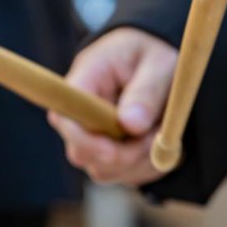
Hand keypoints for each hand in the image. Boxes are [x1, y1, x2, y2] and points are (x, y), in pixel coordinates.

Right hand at [48, 28, 177, 185]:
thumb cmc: (155, 51)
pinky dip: (147, 168)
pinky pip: (123, 175)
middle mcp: (82, 113)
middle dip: (122, 156)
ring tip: (162, 134)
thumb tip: (131, 125)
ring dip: (139, 163)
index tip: (114, 150)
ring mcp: (95, 135)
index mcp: (86, 80)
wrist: (160, 55)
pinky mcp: (112, 152)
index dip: (83, 140)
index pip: (64, 117)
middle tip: (157, 137)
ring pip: (103, 170)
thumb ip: (147, 92)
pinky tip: (161, 145)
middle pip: (80, 153)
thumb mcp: (159, 63)